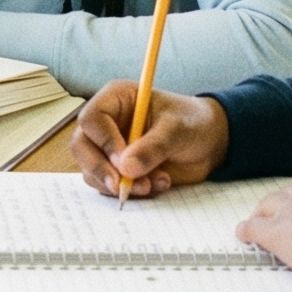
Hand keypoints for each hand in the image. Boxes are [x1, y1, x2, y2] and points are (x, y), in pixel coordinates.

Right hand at [73, 80, 227, 199]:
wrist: (209, 143)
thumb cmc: (193, 123)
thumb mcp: (177, 129)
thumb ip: (153, 146)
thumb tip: (126, 168)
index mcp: (116, 99)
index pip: (92, 119)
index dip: (104, 142)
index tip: (124, 162)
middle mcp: (107, 123)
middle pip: (82, 147)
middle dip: (101, 169)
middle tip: (122, 186)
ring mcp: (109, 148)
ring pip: (92, 170)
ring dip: (118, 184)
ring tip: (153, 184)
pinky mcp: (117, 170)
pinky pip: (108, 186)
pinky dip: (130, 191)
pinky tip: (158, 184)